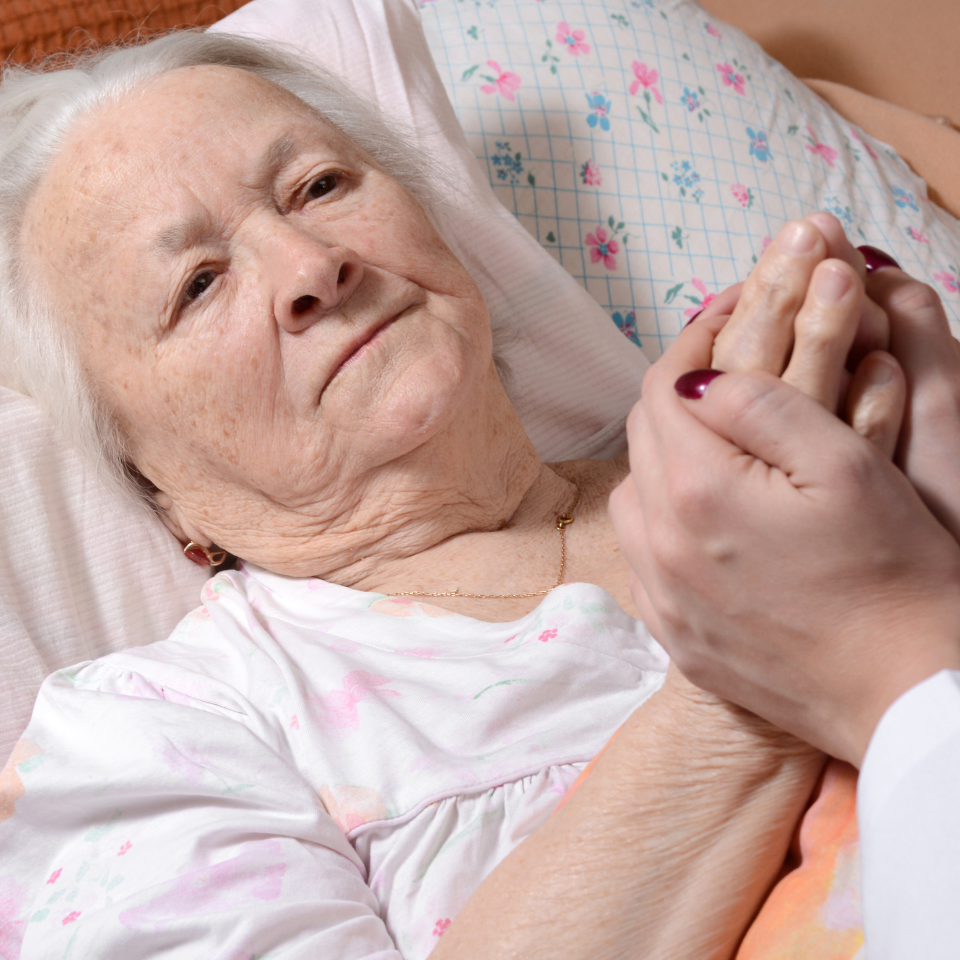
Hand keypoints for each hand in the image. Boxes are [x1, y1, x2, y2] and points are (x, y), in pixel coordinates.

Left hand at [610, 311, 959, 764]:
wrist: (903, 693)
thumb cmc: (892, 575)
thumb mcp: (847, 465)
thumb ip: (763, 404)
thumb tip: (697, 375)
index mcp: (698, 492)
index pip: (663, 387)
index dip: (693, 340)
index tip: (728, 316)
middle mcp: (660, 544)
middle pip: (643, 437)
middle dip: (678, 393)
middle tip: (726, 371)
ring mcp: (660, 595)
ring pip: (632, 495)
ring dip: (664, 456)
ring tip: (716, 442)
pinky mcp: (672, 633)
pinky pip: (642, 553)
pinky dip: (662, 519)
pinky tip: (706, 517)